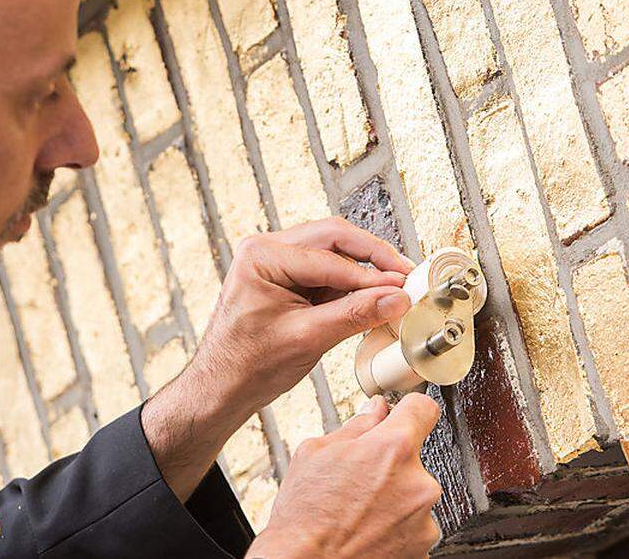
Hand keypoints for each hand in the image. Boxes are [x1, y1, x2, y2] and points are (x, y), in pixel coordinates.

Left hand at [141, 217, 413, 500]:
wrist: (222, 387)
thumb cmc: (247, 365)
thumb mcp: (307, 339)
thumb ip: (354, 315)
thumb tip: (396, 299)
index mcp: (262, 256)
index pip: (330, 257)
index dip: (372, 275)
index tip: (404, 287)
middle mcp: (267, 250)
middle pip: (335, 239)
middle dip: (373, 258)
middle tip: (406, 275)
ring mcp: (276, 262)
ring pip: (334, 253)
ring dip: (364, 271)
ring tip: (395, 289)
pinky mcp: (287, 279)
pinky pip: (327, 272)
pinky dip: (351, 284)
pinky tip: (373, 298)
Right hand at [248, 394, 442, 557]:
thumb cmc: (304, 515)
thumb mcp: (316, 452)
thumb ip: (357, 426)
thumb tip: (377, 410)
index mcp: (393, 448)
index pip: (422, 409)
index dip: (409, 409)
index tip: (403, 415)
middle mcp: (418, 482)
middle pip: (413, 458)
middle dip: (390, 464)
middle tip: (358, 481)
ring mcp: (424, 518)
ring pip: (413, 494)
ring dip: (394, 498)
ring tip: (359, 512)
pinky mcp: (422, 547)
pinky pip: (413, 525)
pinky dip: (395, 527)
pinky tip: (367, 531)